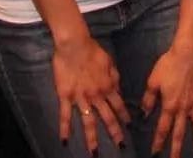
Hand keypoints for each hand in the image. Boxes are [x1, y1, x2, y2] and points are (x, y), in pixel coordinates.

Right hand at [53, 34, 128, 150]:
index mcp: (108, 86)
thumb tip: (118, 91)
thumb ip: (114, 78)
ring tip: (94, 152)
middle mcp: (97, 96)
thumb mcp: (110, 62)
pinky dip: (64, 129)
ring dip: (92, 139)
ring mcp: (81, 98)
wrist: (75, 45)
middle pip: (108, 118)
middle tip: (120, 145)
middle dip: (115, 133)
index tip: (129, 127)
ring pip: (88, 122)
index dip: (124, 116)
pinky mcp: (66, 97)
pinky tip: (64, 141)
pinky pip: (65, 115)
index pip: (119, 105)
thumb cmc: (93, 51)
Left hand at [142, 39, 192, 155]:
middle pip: (181, 132)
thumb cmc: (169, 64)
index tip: (156, 152)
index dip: (159, 142)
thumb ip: (148, 99)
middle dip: (178, 148)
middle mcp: (184, 108)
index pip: (163, 129)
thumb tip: (144, 113)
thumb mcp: (153, 81)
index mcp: (169, 106)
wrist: (189, 52)